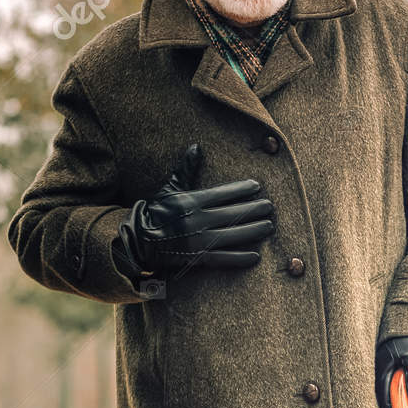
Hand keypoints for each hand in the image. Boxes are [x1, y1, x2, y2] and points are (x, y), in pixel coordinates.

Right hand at [115, 142, 274, 278]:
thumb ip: (186, 170)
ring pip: (232, 236)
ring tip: (268, 226)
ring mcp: (197, 241)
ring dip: (253, 231)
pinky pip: (223, 259)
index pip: (222, 193)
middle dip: (253, 210)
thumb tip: (196, 147)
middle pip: (232, 214)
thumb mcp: (169, 189)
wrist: (138, 241)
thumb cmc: (155, 212)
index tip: (256, 187)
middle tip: (269, 207)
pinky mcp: (196, 259)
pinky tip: (255, 256)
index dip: (241, 190)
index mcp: (190, 201)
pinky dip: (239, 258)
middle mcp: (196, 220)